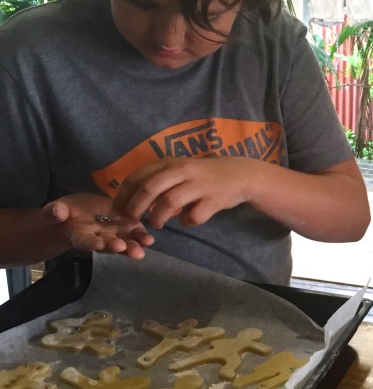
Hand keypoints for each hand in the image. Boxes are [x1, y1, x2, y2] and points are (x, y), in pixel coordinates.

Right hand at [44, 194, 153, 258]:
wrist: (79, 213)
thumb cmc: (65, 213)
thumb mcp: (56, 211)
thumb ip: (55, 213)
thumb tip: (56, 210)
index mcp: (80, 237)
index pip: (86, 242)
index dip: (93, 243)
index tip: (99, 244)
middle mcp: (99, 240)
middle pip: (109, 245)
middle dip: (117, 246)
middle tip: (123, 247)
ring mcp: (114, 235)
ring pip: (125, 242)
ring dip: (135, 244)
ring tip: (145, 244)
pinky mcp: (125, 227)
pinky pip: (135, 233)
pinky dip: (142, 236)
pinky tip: (150, 239)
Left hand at [112, 157, 256, 228]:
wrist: (239, 174)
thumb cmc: (202, 175)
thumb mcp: (178, 171)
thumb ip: (157, 182)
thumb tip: (131, 203)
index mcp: (169, 163)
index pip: (136, 177)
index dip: (122, 196)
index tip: (117, 211)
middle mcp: (182, 171)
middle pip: (149, 189)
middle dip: (136, 208)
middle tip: (132, 221)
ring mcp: (199, 185)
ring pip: (169, 202)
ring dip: (158, 217)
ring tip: (157, 224)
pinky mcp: (214, 199)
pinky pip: (194, 216)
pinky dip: (186, 222)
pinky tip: (187, 221)